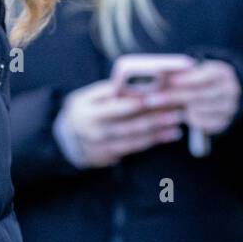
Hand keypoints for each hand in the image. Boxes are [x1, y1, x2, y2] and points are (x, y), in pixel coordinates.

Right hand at [57, 78, 184, 166]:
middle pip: (130, 124)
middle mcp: (94, 130)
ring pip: (135, 138)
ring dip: (159, 130)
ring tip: (177, 121)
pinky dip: (154, 141)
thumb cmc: (82, 111)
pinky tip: (168, 135)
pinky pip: (135, 149)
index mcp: (88, 110)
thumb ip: (109, 91)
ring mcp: (102, 146)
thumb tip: (138, 83)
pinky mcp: (109, 158)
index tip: (160, 96)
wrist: (64, 140)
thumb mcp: (86, 97)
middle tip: (178, 110)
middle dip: (156, 117)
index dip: (140, 102)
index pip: (118, 106)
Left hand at [138, 60, 240, 136]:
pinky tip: (178, 116)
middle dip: (173, 97)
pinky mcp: (224, 123)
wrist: (217, 94)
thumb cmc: (196, 79)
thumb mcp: (190, 71)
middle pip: (200, 95)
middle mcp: (230, 90)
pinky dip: (189, 120)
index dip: (185, 79)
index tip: (167, 81)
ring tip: (160, 108)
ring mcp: (229, 108)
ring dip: (178, 110)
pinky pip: (202, 124)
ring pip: (199, 111)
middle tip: (151, 100)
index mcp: (222, 72)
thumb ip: (175, 72)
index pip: (205, 75)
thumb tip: (156, 72)